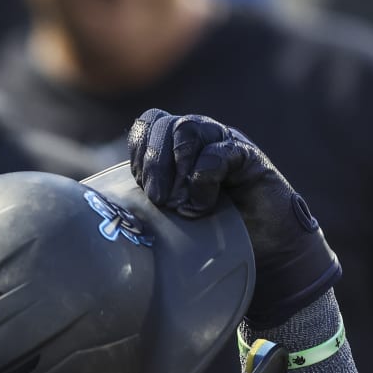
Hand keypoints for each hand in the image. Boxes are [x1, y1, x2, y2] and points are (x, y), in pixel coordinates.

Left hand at [128, 109, 339, 327]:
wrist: (264, 249)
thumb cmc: (211, 232)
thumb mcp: (169, 212)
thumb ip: (147, 197)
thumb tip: (107, 200)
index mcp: (177, 145)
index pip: (148, 123)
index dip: (139, 150)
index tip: (138, 186)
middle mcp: (202, 136)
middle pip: (165, 124)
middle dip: (153, 163)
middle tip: (157, 200)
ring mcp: (226, 142)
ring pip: (188, 130)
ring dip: (176, 169)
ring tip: (179, 204)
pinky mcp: (248, 157)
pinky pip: (217, 153)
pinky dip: (203, 180)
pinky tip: (204, 206)